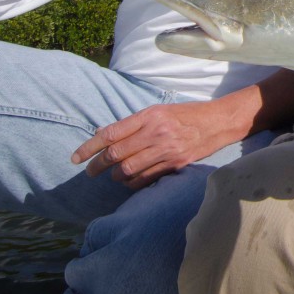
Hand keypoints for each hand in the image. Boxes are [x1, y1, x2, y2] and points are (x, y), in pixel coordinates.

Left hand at [71, 100, 231, 188]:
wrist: (218, 122)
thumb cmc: (185, 114)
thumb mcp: (158, 111)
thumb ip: (132, 123)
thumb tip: (102, 134)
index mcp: (150, 116)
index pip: (111, 133)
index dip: (89, 147)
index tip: (75, 157)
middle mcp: (157, 132)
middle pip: (116, 153)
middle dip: (97, 165)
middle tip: (90, 171)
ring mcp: (167, 149)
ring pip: (128, 169)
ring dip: (115, 175)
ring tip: (113, 174)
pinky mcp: (176, 163)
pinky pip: (145, 178)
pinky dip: (132, 182)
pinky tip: (130, 180)